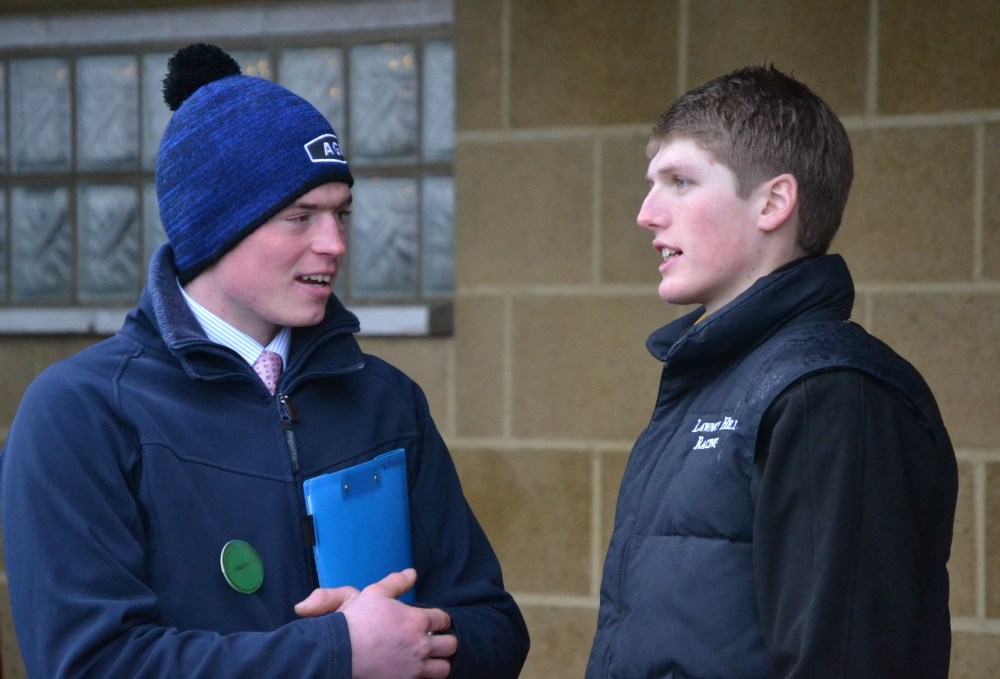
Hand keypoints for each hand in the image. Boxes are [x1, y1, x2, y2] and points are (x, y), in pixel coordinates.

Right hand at [295, 569, 456, 678]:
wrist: (339, 650)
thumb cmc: (356, 620)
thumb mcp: (375, 593)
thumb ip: (397, 582)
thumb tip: (412, 573)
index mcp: (417, 621)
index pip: (443, 619)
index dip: (439, 619)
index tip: (433, 621)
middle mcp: (421, 645)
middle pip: (450, 644)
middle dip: (444, 640)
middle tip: (434, 639)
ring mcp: (414, 667)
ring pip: (444, 668)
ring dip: (440, 661)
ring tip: (430, 658)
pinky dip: (426, 675)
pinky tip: (417, 669)